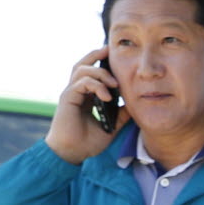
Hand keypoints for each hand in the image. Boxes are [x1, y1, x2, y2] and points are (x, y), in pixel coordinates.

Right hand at [45, 48, 125, 163]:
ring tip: (116, 84)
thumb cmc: (87, 142)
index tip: (118, 60)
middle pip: (83, 64)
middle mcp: (76, 91)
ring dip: (101, 73)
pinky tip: (107, 96)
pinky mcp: (68, 98)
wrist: (72, 154)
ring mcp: (71, 93)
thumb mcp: (111, 126)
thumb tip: (135, 106)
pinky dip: (96, 85)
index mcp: (85, 96)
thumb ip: (121, 115)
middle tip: (111, 50)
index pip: (92, 73)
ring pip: (82, 69)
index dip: (102, 64)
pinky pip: (82, 83)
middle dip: (96, 54)